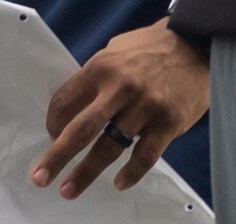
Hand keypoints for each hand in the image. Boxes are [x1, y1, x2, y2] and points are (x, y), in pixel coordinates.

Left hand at [38, 21, 210, 198]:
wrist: (196, 46)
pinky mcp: (169, 123)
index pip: (64, 103)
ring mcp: (145, 108)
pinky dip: (132, 172)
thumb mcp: (113, 52)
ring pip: (110, 147)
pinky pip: (145, 154)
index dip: (52, 123)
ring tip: (69, 189)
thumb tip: (73, 104)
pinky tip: (119, 183)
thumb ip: (94, 78)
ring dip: (87, 171)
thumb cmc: (149, 48)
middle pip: (80, 129)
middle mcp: (119, 90)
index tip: (49, 135)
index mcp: (99, 69)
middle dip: (57, 156)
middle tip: (39, 178)